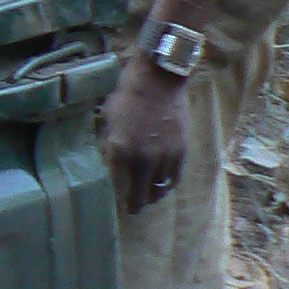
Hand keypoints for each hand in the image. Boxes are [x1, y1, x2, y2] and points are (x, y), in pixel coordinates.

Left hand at [100, 59, 188, 213]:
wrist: (159, 79)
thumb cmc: (127, 93)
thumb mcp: (107, 118)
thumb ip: (109, 143)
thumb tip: (109, 160)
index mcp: (120, 150)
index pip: (117, 185)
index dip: (116, 196)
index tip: (114, 202)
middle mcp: (143, 160)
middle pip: (140, 195)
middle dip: (135, 204)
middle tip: (132, 208)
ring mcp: (165, 158)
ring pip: (159, 189)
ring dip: (152, 196)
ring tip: (146, 198)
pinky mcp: (181, 153)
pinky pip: (174, 179)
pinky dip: (167, 185)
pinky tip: (161, 185)